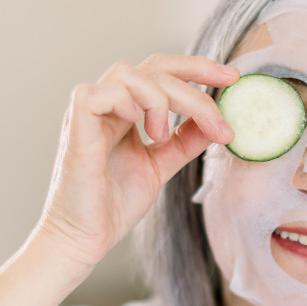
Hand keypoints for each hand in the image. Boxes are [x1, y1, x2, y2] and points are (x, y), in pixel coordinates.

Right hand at [35, 55, 238, 268]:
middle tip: (223, 104)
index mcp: (125, 111)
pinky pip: (96, 93)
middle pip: (153, 66)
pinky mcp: (74, 128)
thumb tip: (216, 122)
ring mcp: (89, 114)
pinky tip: (138, 128)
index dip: (197, 69)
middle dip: (195, 75)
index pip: (162, 73)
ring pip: (128, 73)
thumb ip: (184, 142)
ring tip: (161, 135)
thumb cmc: (113, 206)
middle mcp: (106, 105)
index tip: (231, 79)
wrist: (84, 239)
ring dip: (158, 99)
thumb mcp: (160, 166)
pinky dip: (124, 102)